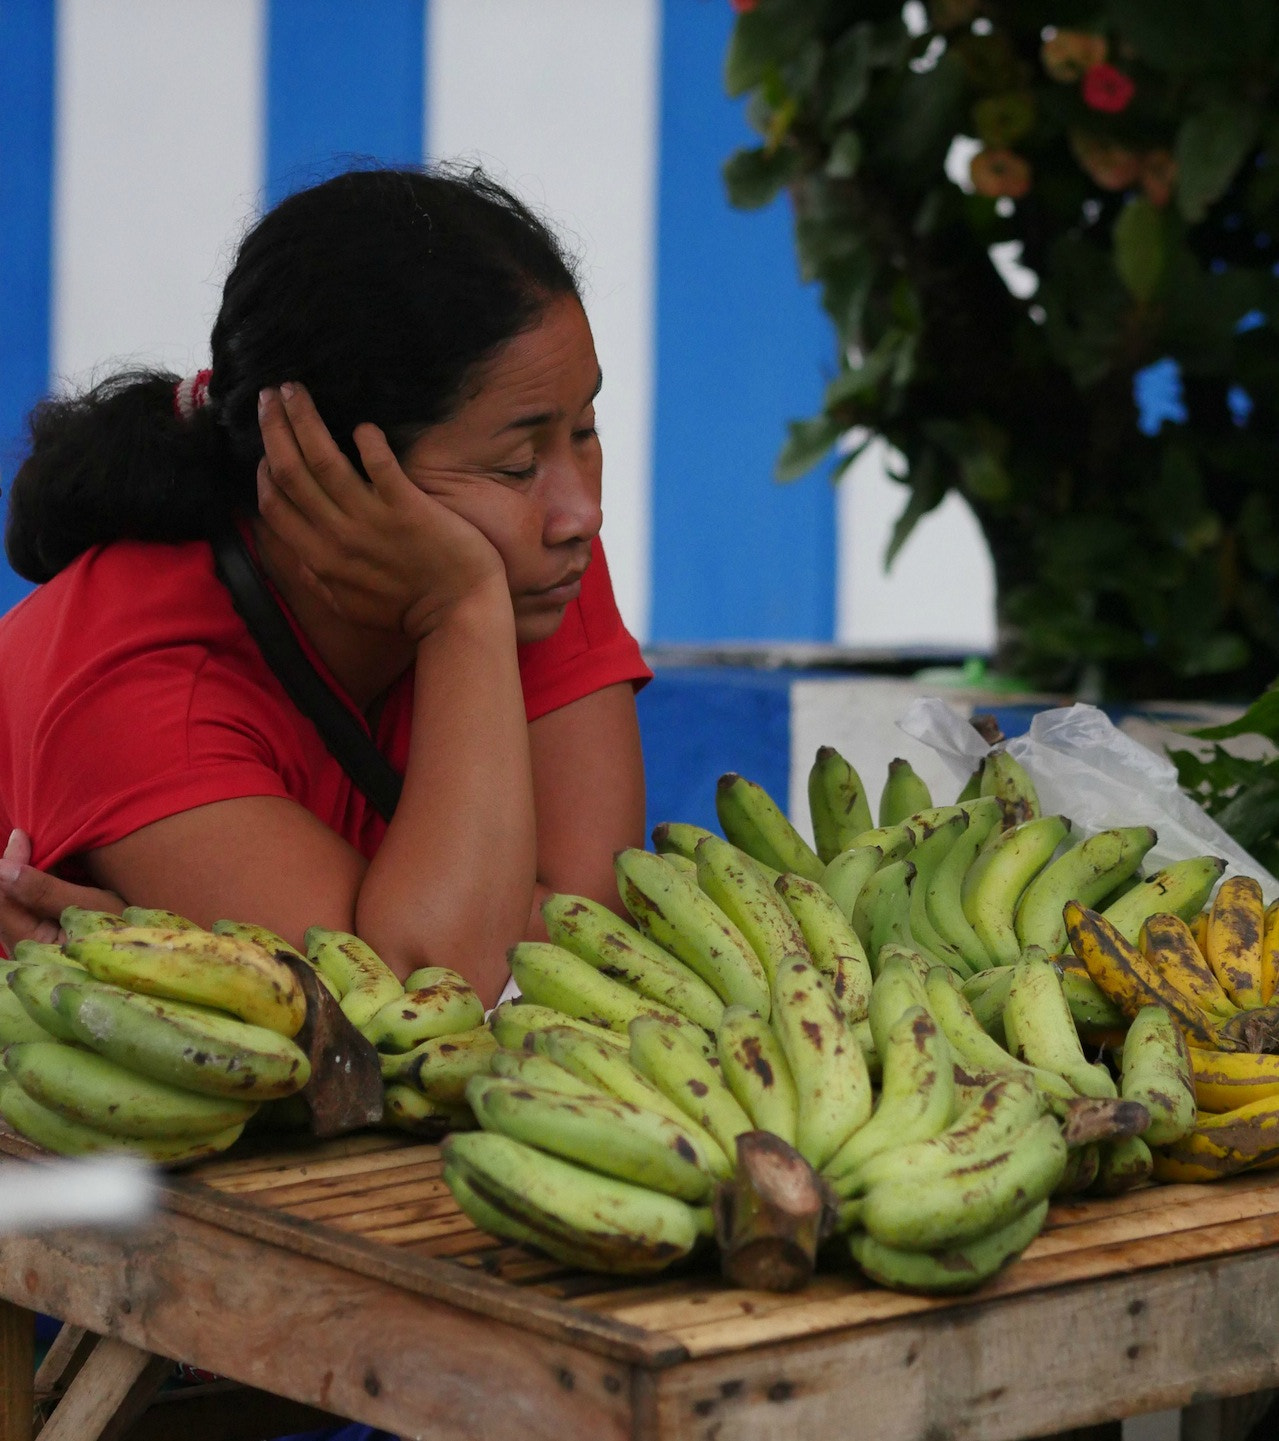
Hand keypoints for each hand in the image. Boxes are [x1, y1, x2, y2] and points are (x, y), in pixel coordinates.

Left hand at [0, 830, 124, 952]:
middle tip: (24, 840)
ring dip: (19, 877)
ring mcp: (30, 946)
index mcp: (30, 943)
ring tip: (31, 850)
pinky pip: (24, 911)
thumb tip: (2, 868)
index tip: (21, 837)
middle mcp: (22, 948)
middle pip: (3, 902)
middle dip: (10, 869)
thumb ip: (44, 890)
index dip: (8, 865)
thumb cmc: (124, 933)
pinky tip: (42, 874)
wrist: (146, 960)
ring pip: (11, 905)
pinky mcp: (41, 942)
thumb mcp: (90, 907)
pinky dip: (30, 889)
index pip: (2, 899)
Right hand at [256, 384, 507, 639]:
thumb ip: (317, 579)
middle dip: (274, 428)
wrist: (458, 615)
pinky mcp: (408, 508)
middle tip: (269, 395)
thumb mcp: (348, 606)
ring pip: (322, 459)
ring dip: (304, 419)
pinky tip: (362, 425)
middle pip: (290, 472)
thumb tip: (296, 555)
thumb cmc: (407, 611)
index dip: (264, 470)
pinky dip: (367, 441)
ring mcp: (372, 520)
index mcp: (319, 559)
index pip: (275, 505)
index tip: (266, 445)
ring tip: (294, 388)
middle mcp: (337, 536)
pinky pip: (380, 465)